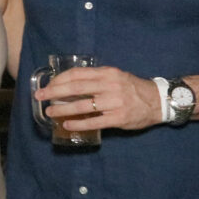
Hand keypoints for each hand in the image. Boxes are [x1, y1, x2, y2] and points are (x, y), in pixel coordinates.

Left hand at [37, 66, 161, 131]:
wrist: (158, 101)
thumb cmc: (133, 88)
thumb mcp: (116, 77)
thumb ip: (97, 79)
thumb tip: (70, 85)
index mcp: (107, 73)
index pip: (78, 74)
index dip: (60, 79)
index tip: (48, 84)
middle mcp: (110, 85)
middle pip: (76, 87)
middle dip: (54, 92)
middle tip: (40, 96)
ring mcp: (114, 102)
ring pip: (82, 105)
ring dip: (63, 109)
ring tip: (50, 112)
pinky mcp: (118, 118)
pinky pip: (94, 121)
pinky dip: (78, 123)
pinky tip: (67, 125)